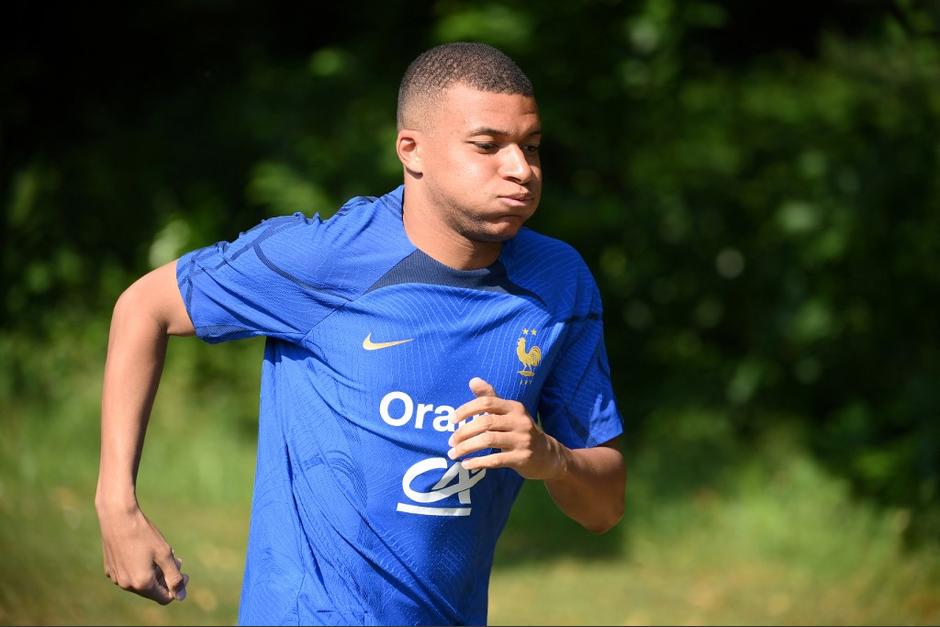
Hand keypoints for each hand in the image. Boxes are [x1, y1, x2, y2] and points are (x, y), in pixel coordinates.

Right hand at [97, 502, 187, 604]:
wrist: (118, 517)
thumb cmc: (144, 534)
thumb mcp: (165, 555)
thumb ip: (174, 577)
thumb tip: (181, 597)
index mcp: (142, 583)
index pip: (164, 598)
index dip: (177, 587)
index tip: (184, 573)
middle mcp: (127, 585)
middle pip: (152, 590)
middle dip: (166, 577)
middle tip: (176, 559)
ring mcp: (116, 578)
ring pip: (140, 582)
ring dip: (154, 573)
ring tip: (161, 554)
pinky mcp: (110, 569)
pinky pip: (129, 575)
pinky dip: (139, 568)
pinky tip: (144, 552)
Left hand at [447, 377, 567, 479]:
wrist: (548, 455)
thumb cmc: (521, 431)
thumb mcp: (509, 412)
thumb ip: (490, 397)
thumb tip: (473, 380)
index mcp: (514, 407)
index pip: (486, 402)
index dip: (466, 409)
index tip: (451, 420)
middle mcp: (520, 421)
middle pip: (485, 422)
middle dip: (463, 432)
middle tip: (450, 442)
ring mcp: (522, 440)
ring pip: (488, 441)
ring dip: (467, 448)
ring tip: (454, 454)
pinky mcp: (522, 458)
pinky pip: (495, 460)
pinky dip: (478, 462)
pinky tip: (466, 464)